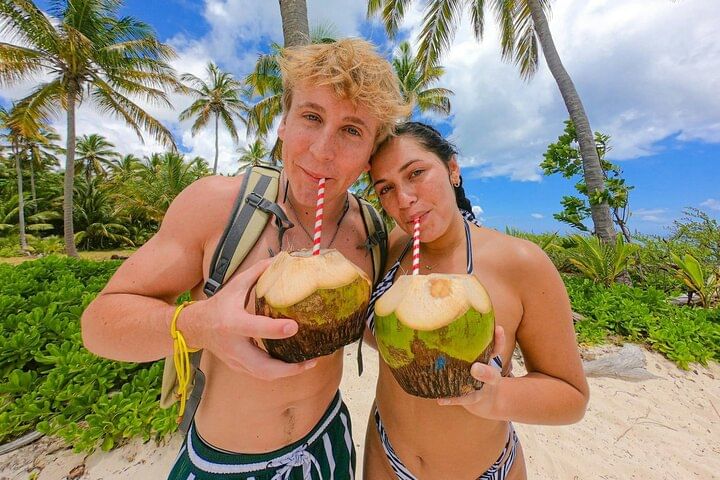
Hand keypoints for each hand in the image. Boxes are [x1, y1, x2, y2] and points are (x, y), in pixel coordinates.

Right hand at [200, 258, 316, 379]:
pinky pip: (261, 374)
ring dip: (288, 372)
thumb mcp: (236, 285)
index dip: (274, 329)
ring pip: (263, 375)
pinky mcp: (238, 367)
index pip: (254, 328)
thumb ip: (259, 272)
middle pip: (261, 366)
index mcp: (232, 322)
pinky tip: (295, 364)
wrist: (196, 327)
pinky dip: (279, 371)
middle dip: (288, 368)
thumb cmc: (220, 304)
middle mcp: (234, 345)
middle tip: (311, 360)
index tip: (294, 327)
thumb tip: (283, 258)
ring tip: (309, 363)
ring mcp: (235, 360)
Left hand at [437, 325, 505, 418]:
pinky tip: (439, 399)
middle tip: (475, 368)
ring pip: (476, 390)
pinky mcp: (470, 400)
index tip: (498, 328)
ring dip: (466, 390)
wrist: (488, 401)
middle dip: (486, 371)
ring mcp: (480, 390)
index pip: (497, 349)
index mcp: (489, 362)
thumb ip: (472, 340)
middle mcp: (488, 377)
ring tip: (459, 384)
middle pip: (492, 375)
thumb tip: (454, 306)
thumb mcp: (481, 356)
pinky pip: (459, 400)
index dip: (499, 340)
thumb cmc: (478, 370)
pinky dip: (450, 399)